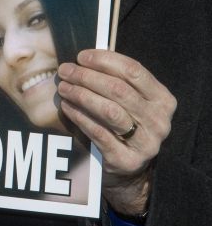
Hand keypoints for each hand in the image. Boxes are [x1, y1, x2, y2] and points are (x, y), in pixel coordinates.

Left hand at [57, 49, 175, 215]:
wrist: (130, 169)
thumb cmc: (125, 124)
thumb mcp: (129, 101)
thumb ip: (115, 80)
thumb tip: (85, 57)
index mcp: (162, 100)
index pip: (134, 71)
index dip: (105, 60)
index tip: (81, 56)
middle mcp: (159, 121)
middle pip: (118, 90)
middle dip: (87, 76)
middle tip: (65, 71)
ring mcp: (146, 142)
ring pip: (109, 111)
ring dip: (81, 95)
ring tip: (63, 88)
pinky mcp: (126, 159)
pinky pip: (99, 133)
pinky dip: (79, 116)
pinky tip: (67, 107)